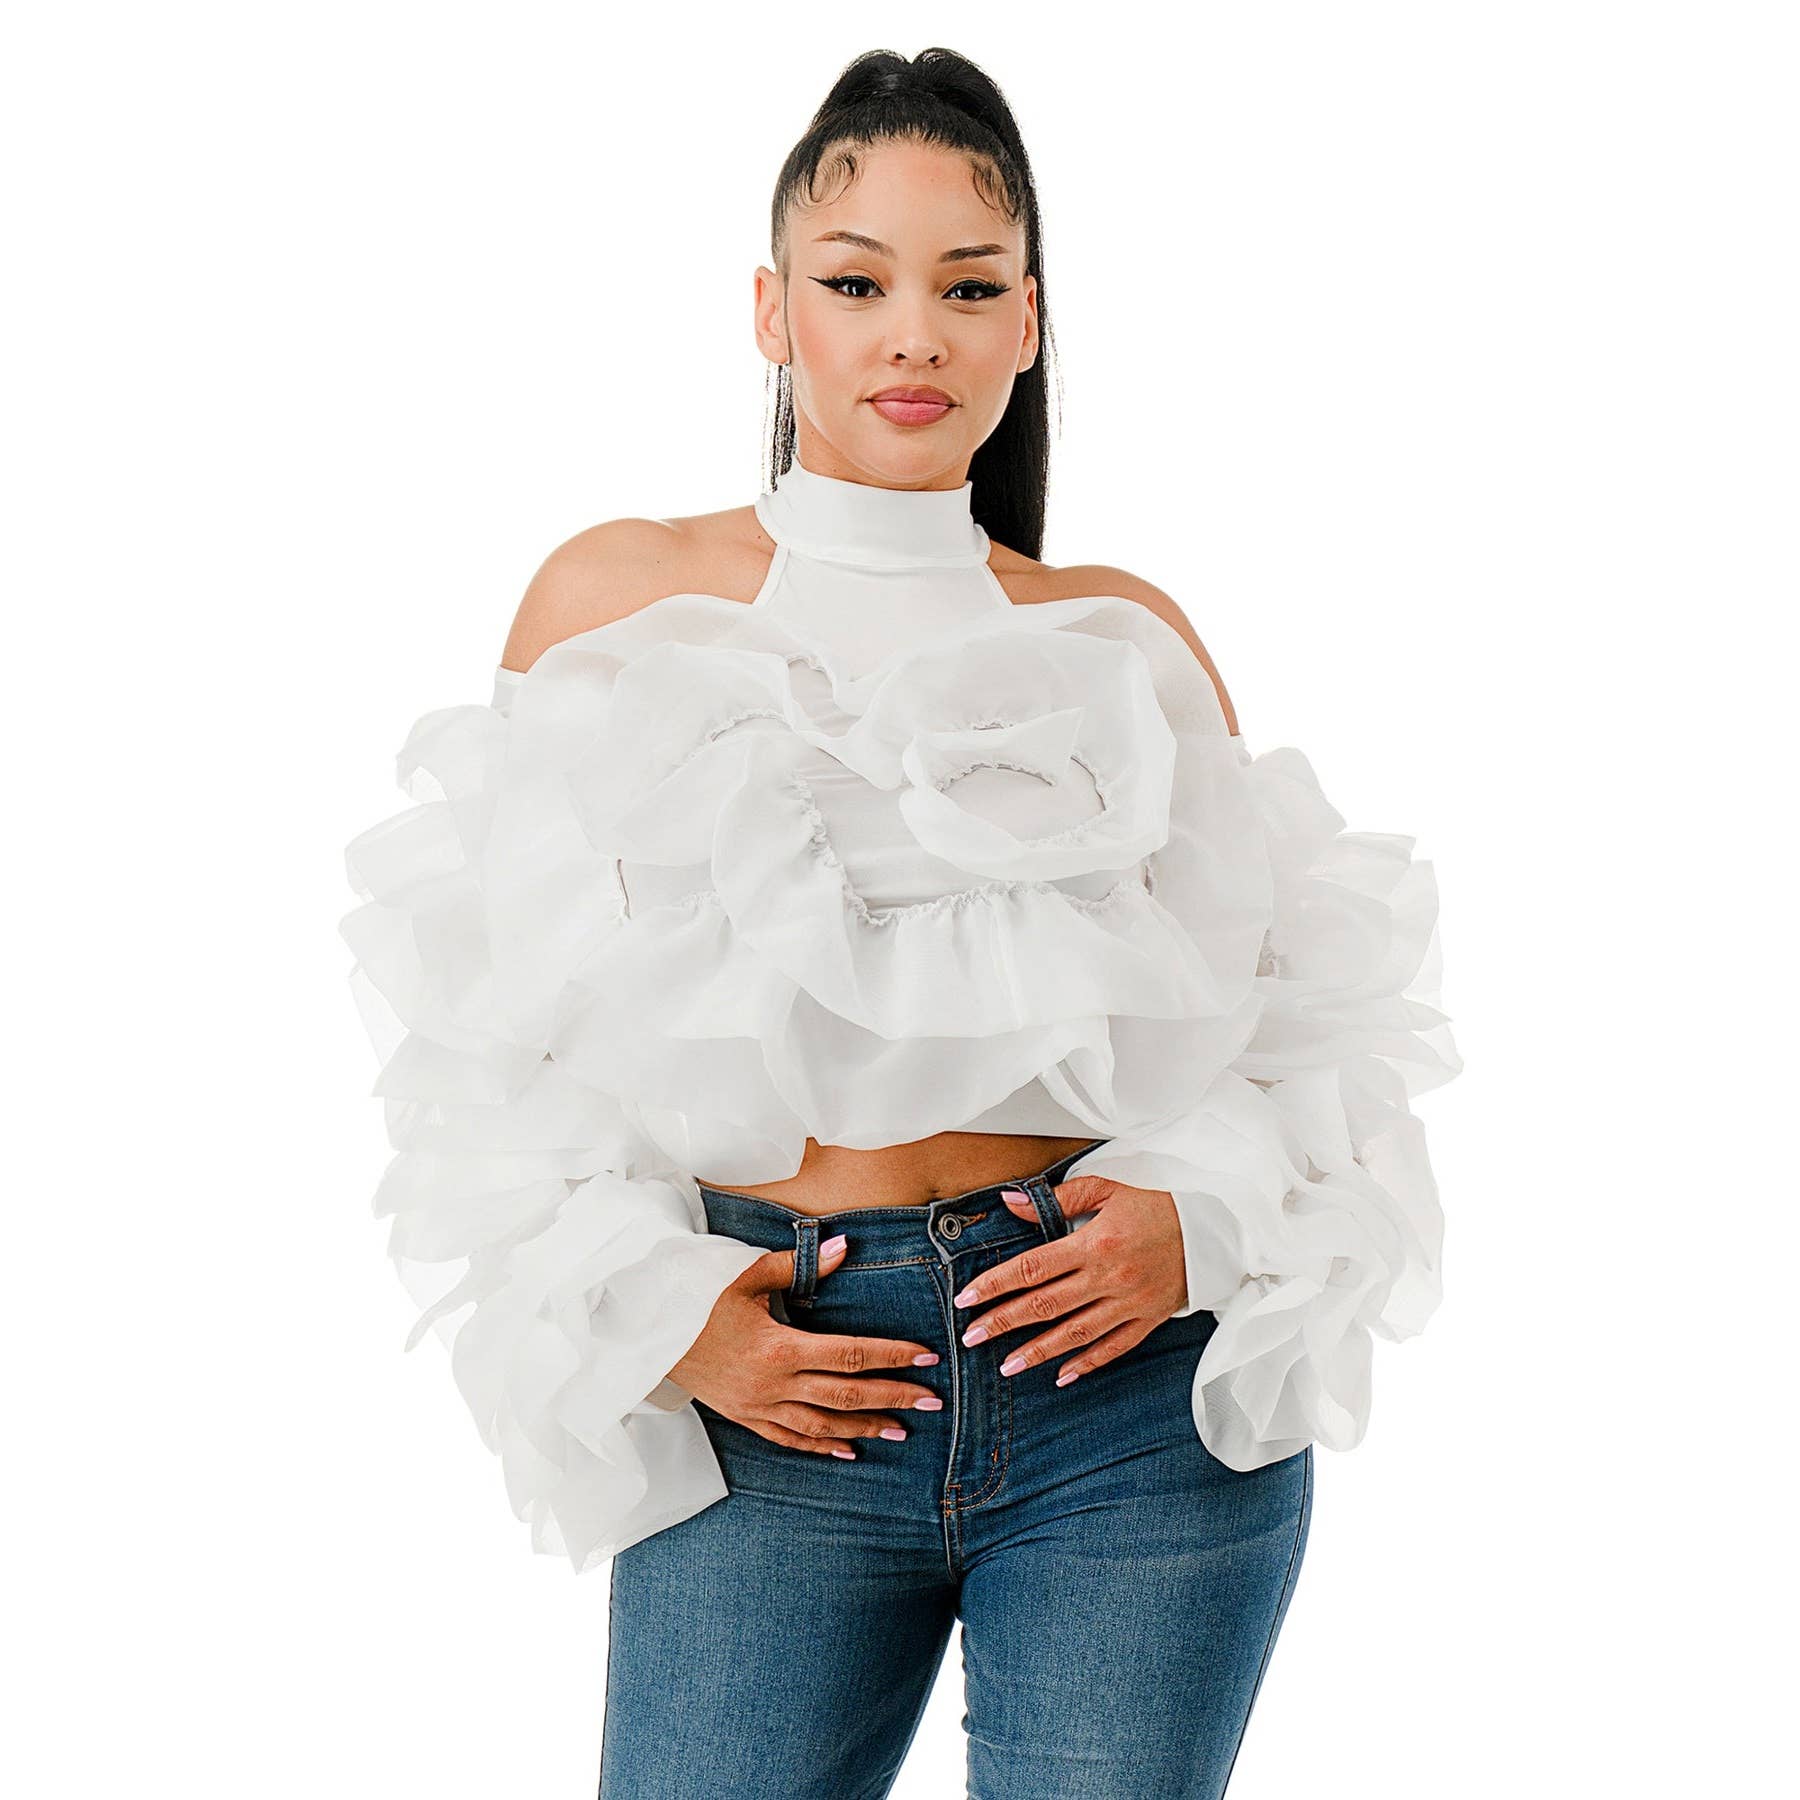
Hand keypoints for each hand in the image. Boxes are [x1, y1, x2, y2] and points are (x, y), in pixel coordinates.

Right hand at [668, 1237, 944, 1459]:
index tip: (926, 1358)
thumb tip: (844, 1246)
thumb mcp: (745, 1275)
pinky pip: (789, 1438)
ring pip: (822, 1424)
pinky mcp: (744, 1417)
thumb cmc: (698, 1298)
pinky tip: (847, 1450)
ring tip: (901, 1430)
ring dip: (864, 1428)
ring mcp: (758, 1407)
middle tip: (933, 1401)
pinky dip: (820, 1445)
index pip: (849, 1355)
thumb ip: (798, 1266)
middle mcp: (773, 1384)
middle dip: (893, 1397)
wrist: (649, 1335)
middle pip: (845, 1394)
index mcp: (778, 1347)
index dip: (891, 1356)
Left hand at [953, 1177, 1188, 1383]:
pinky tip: (1062, 1376)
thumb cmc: (1158, 1202)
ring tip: (1006, 1366)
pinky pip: (1115, 1348)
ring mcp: (1130, 1304)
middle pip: (1046, 1305)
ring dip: (1038, 1352)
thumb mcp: (1109, 1188)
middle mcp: (1109, 1278)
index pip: (1032, 1268)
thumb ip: (1059, 1199)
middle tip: (970, 1338)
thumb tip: (1011, 1202)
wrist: (1215, 1226)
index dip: (995, 1284)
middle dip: (1004, 1322)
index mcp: (1095, 1244)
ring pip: (1076, 1334)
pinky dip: (1088, 1364)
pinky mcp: (1149, 1319)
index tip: (966, 1299)